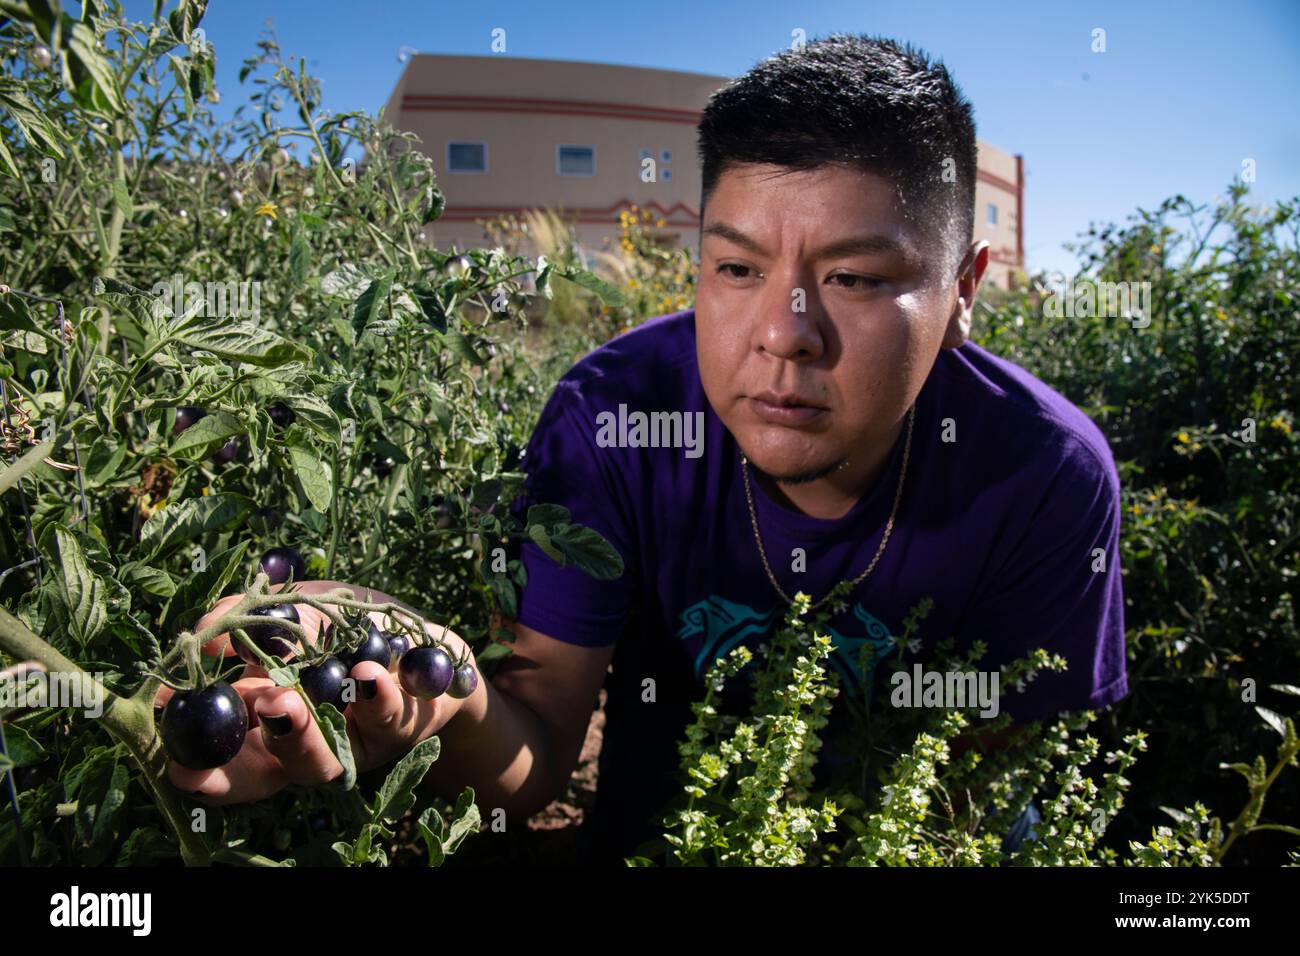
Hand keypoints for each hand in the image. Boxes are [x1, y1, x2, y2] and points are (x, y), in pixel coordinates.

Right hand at [156, 580, 471, 804]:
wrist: (423, 639)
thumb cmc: (345, 626)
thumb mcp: (294, 609)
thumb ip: (249, 620)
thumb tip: (207, 635)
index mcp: (263, 723)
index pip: (225, 761)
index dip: (202, 771)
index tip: (179, 767)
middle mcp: (304, 745)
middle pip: (269, 771)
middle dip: (245, 755)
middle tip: (239, 719)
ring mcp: (352, 744)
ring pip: (323, 761)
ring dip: (302, 733)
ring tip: (286, 699)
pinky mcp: (398, 730)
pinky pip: (387, 719)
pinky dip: (376, 699)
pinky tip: (366, 677)